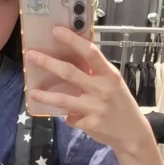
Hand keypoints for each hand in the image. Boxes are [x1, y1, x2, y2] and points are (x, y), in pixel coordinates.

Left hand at [27, 27, 150, 153]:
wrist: (132, 133)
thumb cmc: (120, 103)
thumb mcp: (113, 84)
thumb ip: (96, 73)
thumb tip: (70, 61)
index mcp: (109, 75)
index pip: (90, 53)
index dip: (73, 41)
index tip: (56, 31)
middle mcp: (102, 89)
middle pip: (70, 73)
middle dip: (48, 63)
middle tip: (31, 55)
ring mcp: (95, 107)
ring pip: (63, 99)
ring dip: (45, 96)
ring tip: (32, 92)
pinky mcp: (90, 124)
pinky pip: (71, 119)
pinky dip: (68, 118)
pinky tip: (69, 118)